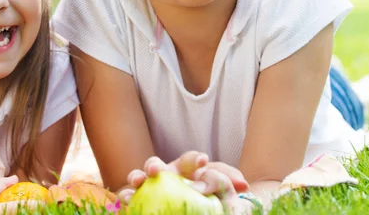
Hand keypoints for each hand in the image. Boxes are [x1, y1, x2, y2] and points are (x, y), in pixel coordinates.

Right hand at [121, 151, 248, 211]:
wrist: (207, 208)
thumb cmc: (211, 198)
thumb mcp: (223, 190)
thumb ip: (228, 181)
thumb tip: (243, 184)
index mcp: (184, 170)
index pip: (189, 161)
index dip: (194, 160)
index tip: (203, 161)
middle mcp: (164, 176)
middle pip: (156, 165)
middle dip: (153, 165)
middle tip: (157, 169)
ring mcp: (149, 189)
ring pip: (138, 179)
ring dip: (136, 178)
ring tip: (137, 182)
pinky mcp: (139, 203)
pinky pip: (130, 200)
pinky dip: (126, 199)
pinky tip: (126, 203)